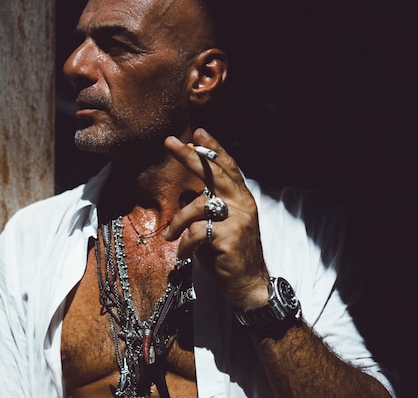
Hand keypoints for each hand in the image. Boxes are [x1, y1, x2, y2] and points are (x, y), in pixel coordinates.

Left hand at [163, 128, 268, 309]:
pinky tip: (184, 254)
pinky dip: (185, 244)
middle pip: (214, 173)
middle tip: (169, 142)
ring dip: (178, 221)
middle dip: (190, 156)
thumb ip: (205, 209)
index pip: (227, 168)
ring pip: (198, 206)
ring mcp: (237, 220)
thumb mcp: (215, 226)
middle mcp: (242, 204)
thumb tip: (185, 195)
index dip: (213, 149)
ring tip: (170, 236)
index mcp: (240, 198)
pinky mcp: (229, 238)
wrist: (248, 285)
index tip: (198, 132)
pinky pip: (196, 232)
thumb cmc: (227, 254)